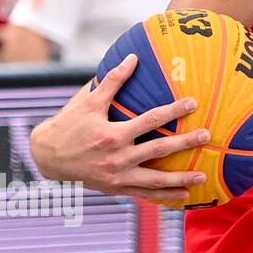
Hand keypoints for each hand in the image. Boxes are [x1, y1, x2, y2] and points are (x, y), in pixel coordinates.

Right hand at [30, 53, 210, 205]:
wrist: (46, 157)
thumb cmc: (69, 125)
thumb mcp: (88, 102)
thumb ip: (112, 80)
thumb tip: (133, 57)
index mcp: (112, 135)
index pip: (150, 120)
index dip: (173, 111)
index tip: (193, 103)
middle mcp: (116, 158)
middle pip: (158, 150)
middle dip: (185, 143)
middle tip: (206, 135)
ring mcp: (117, 176)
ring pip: (154, 180)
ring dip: (180, 178)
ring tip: (203, 175)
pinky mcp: (115, 188)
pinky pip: (144, 194)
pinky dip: (164, 196)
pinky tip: (184, 195)